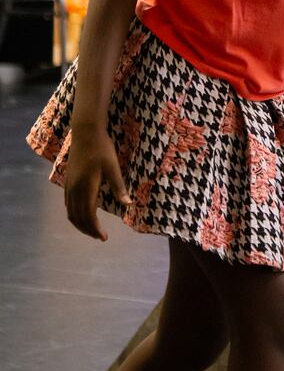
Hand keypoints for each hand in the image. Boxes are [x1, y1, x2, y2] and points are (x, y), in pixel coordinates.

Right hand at [64, 126, 131, 240]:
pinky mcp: (67, 180)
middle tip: (100, 236)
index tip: (105, 237)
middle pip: (78, 218)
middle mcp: (74, 190)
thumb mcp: (113, 167)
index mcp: (86, 188)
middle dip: (88, 230)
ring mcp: (69, 185)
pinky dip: (74, 214)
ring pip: (70, 212)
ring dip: (80, 224)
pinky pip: (68, 204)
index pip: (88, 216)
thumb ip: (119, 187)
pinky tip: (81, 214)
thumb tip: (128, 204)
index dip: (96, 229)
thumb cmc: (102, 148)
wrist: (86, 132)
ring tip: (92, 229)